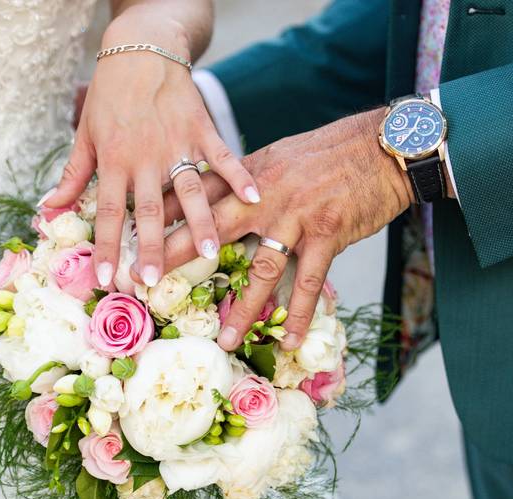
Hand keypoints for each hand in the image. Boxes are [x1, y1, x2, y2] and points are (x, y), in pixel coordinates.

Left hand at [43, 15, 257, 288]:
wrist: (140, 49)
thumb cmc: (109, 94)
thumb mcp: (85, 133)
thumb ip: (73, 175)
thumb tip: (48, 209)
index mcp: (114, 161)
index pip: (108, 213)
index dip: (106, 247)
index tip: (107, 278)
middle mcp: (145, 158)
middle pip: (148, 210)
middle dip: (152, 246)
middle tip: (156, 278)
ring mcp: (176, 144)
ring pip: (189, 189)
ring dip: (200, 221)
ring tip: (209, 251)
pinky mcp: (200, 128)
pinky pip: (221, 155)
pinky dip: (237, 175)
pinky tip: (252, 197)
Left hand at [161, 108, 413, 351]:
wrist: (385, 145)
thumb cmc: (332, 153)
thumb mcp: (280, 156)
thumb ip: (245, 180)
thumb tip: (212, 195)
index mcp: (249, 174)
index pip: (195, 194)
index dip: (161, 214)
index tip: (127, 233)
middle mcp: (264, 194)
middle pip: (210, 229)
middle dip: (173, 257)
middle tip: (144, 285)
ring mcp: (295, 215)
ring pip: (260, 268)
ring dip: (242, 308)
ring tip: (226, 340)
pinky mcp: (327, 233)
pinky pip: (308, 280)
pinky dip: (298, 312)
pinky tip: (288, 339)